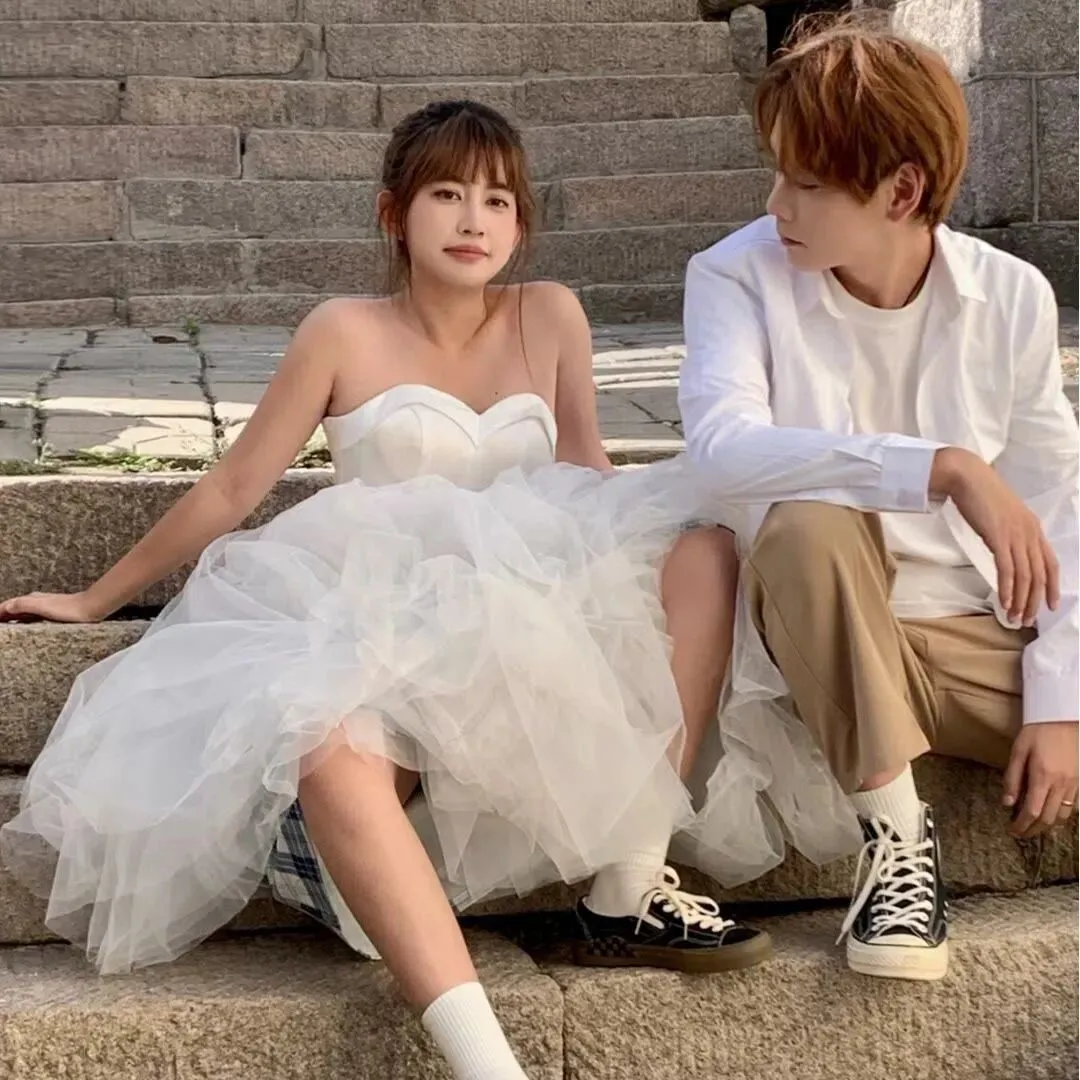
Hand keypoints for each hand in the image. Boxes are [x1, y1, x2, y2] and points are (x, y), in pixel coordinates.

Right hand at [0, 591, 105, 623]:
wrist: (91, 608)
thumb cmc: (69, 608)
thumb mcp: (42, 606)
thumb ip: (23, 605)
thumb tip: (6, 607)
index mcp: (32, 598)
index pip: (8, 605)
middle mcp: (37, 600)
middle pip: (14, 607)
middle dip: (3, 614)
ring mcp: (46, 606)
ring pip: (23, 611)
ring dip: (12, 617)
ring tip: (5, 625)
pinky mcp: (54, 613)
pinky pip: (33, 616)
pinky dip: (24, 620)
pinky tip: (27, 626)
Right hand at [931, 447, 1058, 624]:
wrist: (967, 476)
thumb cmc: (980, 493)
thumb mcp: (1002, 514)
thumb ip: (1009, 531)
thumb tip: (1006, 549)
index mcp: (1034, 527)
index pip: (1050, 563)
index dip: (1052, 587)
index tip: (1048, 605)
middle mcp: (1030, 533)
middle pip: (1039, 575)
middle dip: (1034, 601)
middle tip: (1027, 620)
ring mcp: (1016, 536)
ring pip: (1025, 576)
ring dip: (1020, 600)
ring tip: (1014, 617)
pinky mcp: (999, 538)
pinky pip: (1008, 570)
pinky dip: (1008, 589)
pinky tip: (1005, 602)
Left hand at [1003, 722, 1078, 837]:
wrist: (1061, 717)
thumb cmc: (1037, 732)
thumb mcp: (1018, 752)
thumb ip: (1012, 779)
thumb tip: (1007, 803)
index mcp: (1043, 776)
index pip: (1032, 811)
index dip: (1021, 825)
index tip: (1011, 830)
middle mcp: (1061, 784)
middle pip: (1048, 819)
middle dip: (1033, 830)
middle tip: (1020, 833)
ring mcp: (1073, 784)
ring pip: (1063, 816)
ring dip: (1047, 826)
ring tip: (1032, 826)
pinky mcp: (1079, 781)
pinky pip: (1072, 807)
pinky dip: (1060, 816)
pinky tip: (1049, 814)